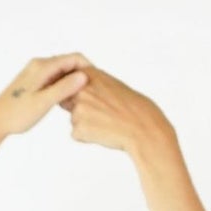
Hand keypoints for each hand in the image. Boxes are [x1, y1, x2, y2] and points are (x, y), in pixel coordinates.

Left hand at [0, 55, 89, 141]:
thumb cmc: (17, 114)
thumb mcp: (43, 103)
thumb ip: (64, 89)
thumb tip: (84, 76)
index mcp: (42, 66)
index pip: (74, 58)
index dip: (89, 68)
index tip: (99, 83)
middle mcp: (39, 64)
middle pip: (69, 63)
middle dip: (83, 75)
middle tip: (94, 93)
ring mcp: (35, 72)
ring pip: (62, 72)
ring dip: (74, 81)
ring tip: (84, 98)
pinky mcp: (33, 81)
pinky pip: (54, 79)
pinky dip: (64, 86)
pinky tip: (68, 101)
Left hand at [60, 65, 174, 158]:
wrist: (141, 124)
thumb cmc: (128, 106)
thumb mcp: (108, 83)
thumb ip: (87, 83)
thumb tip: (69, 91)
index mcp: (87, 74)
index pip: (72, 87)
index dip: (87, 98)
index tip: (102, 100)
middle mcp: (80, 89)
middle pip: (71, 104)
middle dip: (84, 111)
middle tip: (105, 112)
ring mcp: (79, 109)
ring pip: (74, 120)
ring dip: (87, 124)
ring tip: (107, 122)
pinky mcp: (79, 128)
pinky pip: (76, 135)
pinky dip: (87, 137)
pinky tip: (104, 131)